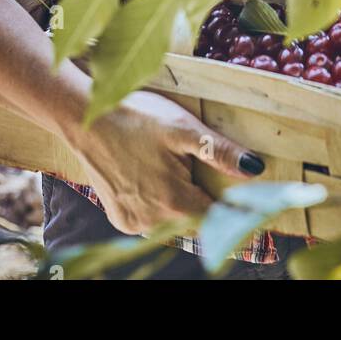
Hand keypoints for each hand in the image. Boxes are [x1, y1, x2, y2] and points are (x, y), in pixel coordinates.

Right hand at [68, 89, 264, 235]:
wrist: (84, 118)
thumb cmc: (136, 117)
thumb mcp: (182, 127)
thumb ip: (219, 152)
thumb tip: (256, 169)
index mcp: (175, 201)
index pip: (219, 217)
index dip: (234, 206)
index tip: (243, 194)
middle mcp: (155, 221)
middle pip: (195, 218)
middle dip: (202, 197)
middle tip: (195, 166)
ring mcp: (134, 222)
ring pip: (172, 219)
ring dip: (178, 200)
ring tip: (168, 166)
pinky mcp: (118, 218)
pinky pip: (149, 217)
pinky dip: (155, 202)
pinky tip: (148, 175)